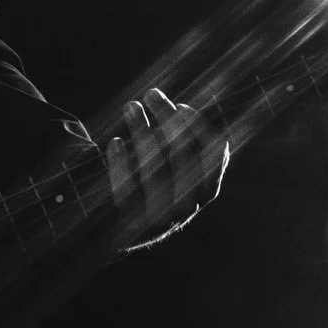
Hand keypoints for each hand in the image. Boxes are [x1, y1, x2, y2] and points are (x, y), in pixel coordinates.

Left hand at [105, 88, 228, 250]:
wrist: (130, 234)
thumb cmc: (159, 185)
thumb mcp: (179, 167)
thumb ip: (184, 142)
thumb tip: (177, 107)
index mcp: (208, 188)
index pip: (213, 152)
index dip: (198, 126)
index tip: (181, 105)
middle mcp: (190, 205)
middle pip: (182, 156)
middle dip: (166, 119)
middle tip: (151, 93)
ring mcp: (163, 218)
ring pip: (154, 172)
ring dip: (142, 133)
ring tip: (131, 107)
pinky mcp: (135, 224)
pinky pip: (128, 192)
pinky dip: (121, 164)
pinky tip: (115, 142)